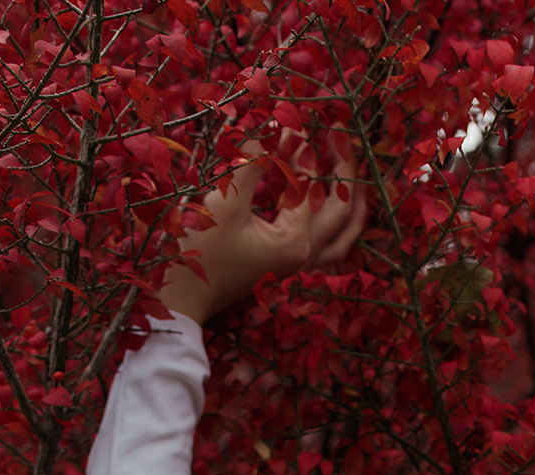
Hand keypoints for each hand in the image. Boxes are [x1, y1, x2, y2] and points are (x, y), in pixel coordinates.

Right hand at [159, 141, 366, 325]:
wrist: (182, 298)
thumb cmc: (200, 253)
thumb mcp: (225, 200)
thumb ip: (253, 161)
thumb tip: (270, 126)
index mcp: (295, 241)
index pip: (308, 182)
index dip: (299, 145)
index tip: (289, 116)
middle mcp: (305, 257)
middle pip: (344, 210)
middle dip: (346, 170)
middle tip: (340, 137)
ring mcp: (299, 269)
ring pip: (343, 237)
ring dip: (351, 205)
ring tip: (352, 175)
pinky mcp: (287, 272)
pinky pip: (327, 251)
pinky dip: (336, 229)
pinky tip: (332, 212)